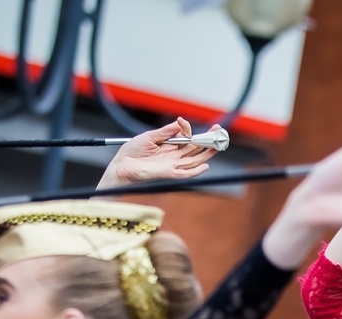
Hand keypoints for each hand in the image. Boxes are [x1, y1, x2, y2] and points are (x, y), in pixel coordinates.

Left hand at [99, 118, 220, 187]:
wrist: (122, 165)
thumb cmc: (132, 152)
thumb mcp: (150, 136)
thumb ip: (165, 131)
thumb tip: (179, 124)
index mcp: (170, 146)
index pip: (186, 138)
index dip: (188, 129)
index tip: (182, 121)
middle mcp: (174, 156)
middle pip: (196, 149)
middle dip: (208, 140)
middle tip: (219, 132)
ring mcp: (173, 165)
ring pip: (195, 160)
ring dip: (207, 153)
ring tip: (218, 145)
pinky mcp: (169, 173)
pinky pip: (186, 173)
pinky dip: (196, 171)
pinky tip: (205, 165)